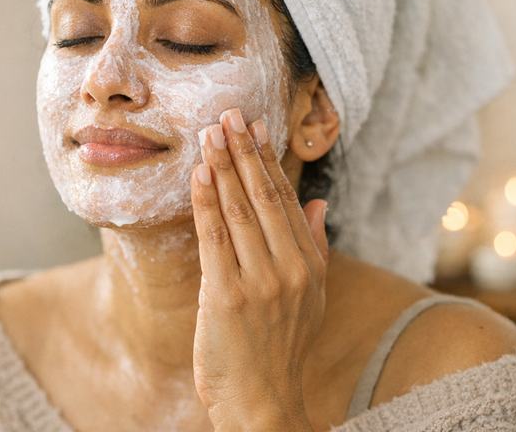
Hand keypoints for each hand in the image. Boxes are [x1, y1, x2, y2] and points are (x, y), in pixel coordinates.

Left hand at [191, 107, 328, 430]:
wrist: (263, 403)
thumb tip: (318, 203)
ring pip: (239, 210)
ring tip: (210, 132)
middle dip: (244, 151)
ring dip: (222, 167)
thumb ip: (314, 246)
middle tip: (229, 114)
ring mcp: (261, 282)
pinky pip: (214, 238)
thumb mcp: (309, 298)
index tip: (256, 127)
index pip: (286, 200)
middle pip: (264, 196)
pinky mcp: (227, 296)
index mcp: (310, 264)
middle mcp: (290, 268)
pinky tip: (198, 174)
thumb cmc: (278, 348)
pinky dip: (205, 202)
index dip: (268, 160)